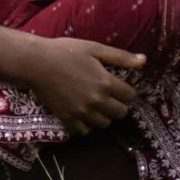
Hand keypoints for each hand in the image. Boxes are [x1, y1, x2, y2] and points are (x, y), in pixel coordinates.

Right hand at [19, 36, 144, 133]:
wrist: (35, 62)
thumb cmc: (64, 51)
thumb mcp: (93, 48)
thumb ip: (120, 57)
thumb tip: (144, 61)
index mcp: (106, 82)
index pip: (131, 96)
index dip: (128, 92)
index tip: (120, 88)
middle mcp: (97, 100)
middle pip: (121, 113)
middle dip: (118, 105)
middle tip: (109, 98)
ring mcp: (82, 111)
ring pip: (105, 124)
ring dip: (104, 116)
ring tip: (96, 106)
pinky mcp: (68, 118)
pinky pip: (85, 131)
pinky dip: (87, 125)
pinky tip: (83, 114)